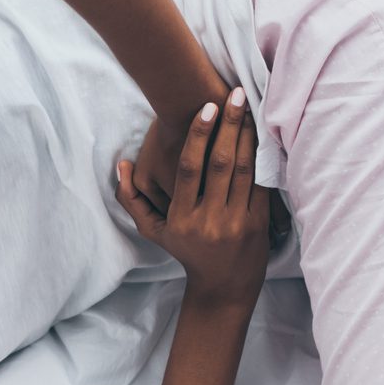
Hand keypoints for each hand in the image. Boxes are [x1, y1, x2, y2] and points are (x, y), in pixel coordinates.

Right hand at [130, 102, 291, 250]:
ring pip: (242, 171)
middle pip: (219, 163)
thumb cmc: (186, 253)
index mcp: (182, 217)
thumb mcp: (154, 231)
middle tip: (234, 96)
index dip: (199, 135)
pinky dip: (262, 159)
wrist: (223, 288)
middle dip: (229, 126)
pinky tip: (262, 136)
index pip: (189, 168)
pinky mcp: (257, 225)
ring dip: (247, 136)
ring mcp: (235, 223)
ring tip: (249, 109)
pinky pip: (260, 185)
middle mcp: (208, 220)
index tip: (207, 109)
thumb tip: (121, 164)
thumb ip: (132, 198)